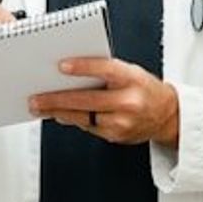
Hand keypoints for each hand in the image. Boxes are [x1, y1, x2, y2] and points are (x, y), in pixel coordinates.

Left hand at [28, 58, 179, 147]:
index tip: (62, 66)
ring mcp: (122, 121)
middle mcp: (128, 101)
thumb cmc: (144, 88)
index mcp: (132, 79)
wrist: (166, 115)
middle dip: (57, 99)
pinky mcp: (116, 135)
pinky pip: (88, 127)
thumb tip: (71, 71)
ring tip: (40, 107)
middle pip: (86, 99)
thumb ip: (105, 71)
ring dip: (58, 112)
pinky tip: (60, 114)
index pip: (105, 70)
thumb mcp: (130, 72)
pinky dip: (72, 120)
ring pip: (83, 116)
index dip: (82, 67)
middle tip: (36, 97)